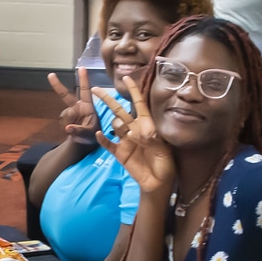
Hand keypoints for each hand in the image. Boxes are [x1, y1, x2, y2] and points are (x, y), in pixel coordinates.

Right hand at [47, 67, 97, 143]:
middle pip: (66, 95)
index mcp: (88, 107)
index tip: (81, 68)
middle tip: (51, 75)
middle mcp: (78, 107)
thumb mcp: (89, 135)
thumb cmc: (92, 136)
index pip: (85, 91)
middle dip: (58, 85)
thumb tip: (68, 128)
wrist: (84, 143)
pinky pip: (62, 121)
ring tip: (76, 130)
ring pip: (64, 114)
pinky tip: (71, 130)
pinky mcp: (66, 118)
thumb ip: (79, 131)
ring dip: (67, 122)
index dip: (83, 79)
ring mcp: (71, 112)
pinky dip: (65, 126)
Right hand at [92, 76, 175, 193]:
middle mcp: (134, 129)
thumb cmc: (165, 164)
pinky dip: (102, 139)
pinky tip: (99, 134)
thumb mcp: (164, 150)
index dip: (133, 90)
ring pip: (115, 125)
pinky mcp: (119, 153)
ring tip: (128, 134)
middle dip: (108, 99)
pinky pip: (108, 143)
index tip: (127, 77)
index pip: (139, 104)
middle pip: (119, 110)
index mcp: (147, 125)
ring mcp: (125, 140)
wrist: (157, 183)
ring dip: (118, 125)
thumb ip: (152, 139)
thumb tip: (137, 131)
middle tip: (96, 89)